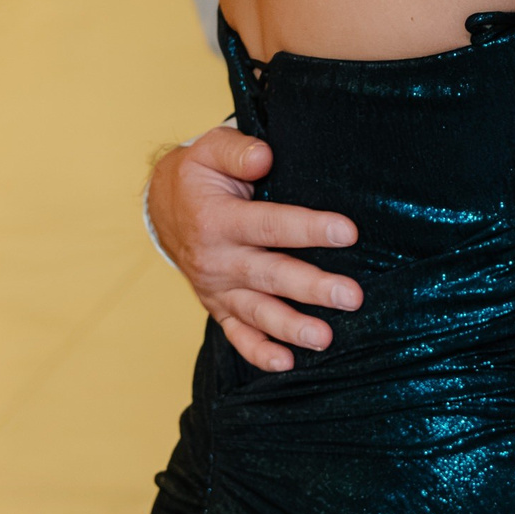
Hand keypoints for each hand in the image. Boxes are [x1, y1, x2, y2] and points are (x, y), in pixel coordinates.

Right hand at [146, 126, 360, 373]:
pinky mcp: (218, 306)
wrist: (163, 207)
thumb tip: (264, 157)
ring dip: (291, 327)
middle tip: (351, 296)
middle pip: (270, 275)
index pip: (269, 225)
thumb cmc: (198, 176)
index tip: (348, 232)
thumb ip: (237, 151)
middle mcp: (217, 259)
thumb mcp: (209, 150)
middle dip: (312, 288)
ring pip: (258, 311)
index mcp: (218, 219)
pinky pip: (237, 334)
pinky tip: (285, 363)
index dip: (309, 228)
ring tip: (325, 338)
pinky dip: (259, 352)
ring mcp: (217, 288)